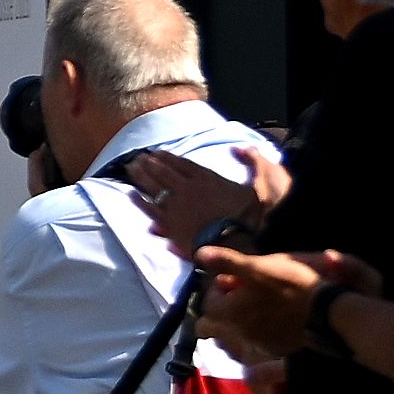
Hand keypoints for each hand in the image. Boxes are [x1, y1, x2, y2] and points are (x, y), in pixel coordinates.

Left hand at [111, 148, 282, 253]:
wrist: (238, 244)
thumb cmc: (252, 216)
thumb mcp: (263, 184)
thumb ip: (253, 162)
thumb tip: (238, 148)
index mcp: (207, 179)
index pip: (182, 163)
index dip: (167, 157)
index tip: (157, 153)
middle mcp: (188, 189)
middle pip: (162, 172)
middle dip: (148, 163)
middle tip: (137, 158)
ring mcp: (177, 207)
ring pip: (153, 187)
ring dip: (140, 176)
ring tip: (130, 168)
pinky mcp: (171, 224)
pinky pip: (150, 209)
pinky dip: (139, 200)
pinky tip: (130, 194)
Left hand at [191, 246, 332, 364]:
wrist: (327, 312)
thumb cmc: (290, 286)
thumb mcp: (256, 266)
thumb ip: (226, 262)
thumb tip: (199, 254)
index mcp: (230, 313)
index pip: (208, 303)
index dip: (218, 288)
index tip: (234, 278)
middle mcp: (240, 333)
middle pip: (222, 320)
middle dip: (229, 304)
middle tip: (248, 289)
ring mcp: (260, 344)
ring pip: (241, 329)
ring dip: (246, 315)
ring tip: (266, 299)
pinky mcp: (279, 348)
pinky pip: (262, 338)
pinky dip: (264, 326)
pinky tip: (279, 313)